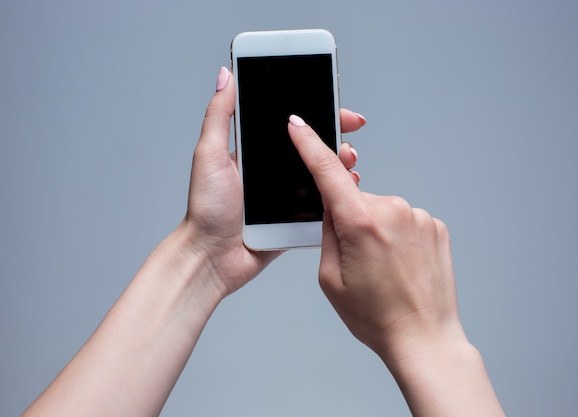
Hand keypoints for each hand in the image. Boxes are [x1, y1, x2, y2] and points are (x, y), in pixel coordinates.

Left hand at [182, 68, 365, 298]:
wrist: (212, 257)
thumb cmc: (206, 208)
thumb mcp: (209, 154)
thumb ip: (219, 115)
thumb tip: (226, 75)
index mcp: (255, 152)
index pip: (291, 125)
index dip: (315, 112)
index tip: (337, 107)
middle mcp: (273, 171)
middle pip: (312, 147)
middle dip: (336, 139)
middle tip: (349, 138)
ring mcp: (285, 195)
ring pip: (321, 174)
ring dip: (340, 166)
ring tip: (349, 164)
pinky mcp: (294, 218)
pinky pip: (320, 203)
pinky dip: (335, 195)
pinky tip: (345, 190)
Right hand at [288, 115, 504, 416]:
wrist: (424, 338)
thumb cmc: (377, 317)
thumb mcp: (330, 278)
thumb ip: (327, 232)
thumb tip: (331, 206)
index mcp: (361, 223)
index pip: (328, 172)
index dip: (309, 145)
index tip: (298, 125)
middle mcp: (393, 210)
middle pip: (356, 199)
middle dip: (349, 219)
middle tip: (357, 259)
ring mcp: (418, 216)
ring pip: (380, 210)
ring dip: (375, 228)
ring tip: (383, 268)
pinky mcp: (434, 224)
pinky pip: (402, 219)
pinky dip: (396, 235)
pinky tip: (400, 263)